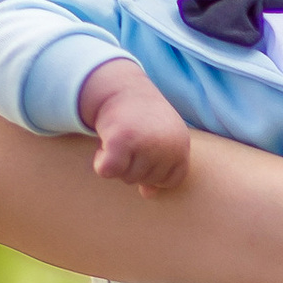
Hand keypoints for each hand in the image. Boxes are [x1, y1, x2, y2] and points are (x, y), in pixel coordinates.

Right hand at [80, 58, 192, 194]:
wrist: (121, 87)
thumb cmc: (143, 117)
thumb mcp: (161, 139)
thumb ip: (161, 167)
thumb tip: (149, 194)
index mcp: (181, 145)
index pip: (169, 181)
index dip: (154, 172)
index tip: (146, 151)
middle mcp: (166, 145)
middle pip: (146, 180)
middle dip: (134, 165)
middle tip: (131, 139)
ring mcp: (145, 143)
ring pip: (127, 178)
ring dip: (118, 162)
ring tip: (120, 138)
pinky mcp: (120, 141)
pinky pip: (108, 171)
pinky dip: (101, 163)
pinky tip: (104, 146)